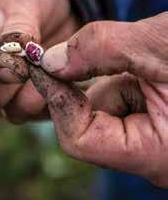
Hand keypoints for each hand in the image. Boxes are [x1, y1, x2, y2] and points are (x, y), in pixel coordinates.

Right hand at [0, 0, 78, 122]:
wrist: (59, 9)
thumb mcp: (23, 3)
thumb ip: (16, 31)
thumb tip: (13, 59)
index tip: (17, 66)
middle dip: (12, 87)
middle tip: (40, 67)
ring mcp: (0, 93)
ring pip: (10, 112)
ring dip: (36, 94)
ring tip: (58, 70)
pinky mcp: (26, 102)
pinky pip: (37, 114)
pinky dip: (53, 100)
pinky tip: (68, 81)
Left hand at [31, 13, 167, 186]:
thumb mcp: (159, 43)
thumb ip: (100, 49)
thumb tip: (51, 61)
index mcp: (158, 153)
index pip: (80, 138)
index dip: (58, 99)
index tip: (42, 62)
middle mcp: (154, 155)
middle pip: (90, 121)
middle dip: (91, 81)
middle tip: (102, 51)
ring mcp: (156, 140)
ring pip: (106, 106)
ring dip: (114, 74)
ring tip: (149, 56)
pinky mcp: (158, 122)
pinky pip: (123, 99)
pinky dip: (125, 76)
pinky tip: (150, 62)